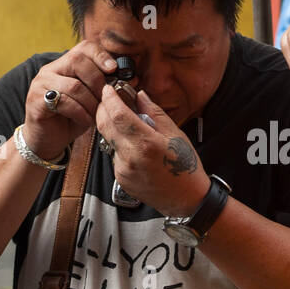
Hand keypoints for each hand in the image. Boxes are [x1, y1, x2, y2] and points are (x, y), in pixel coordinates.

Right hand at [22, 41, 117, 158]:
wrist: (48, 140)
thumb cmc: (72, 118)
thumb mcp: (92, 100)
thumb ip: (106, 87)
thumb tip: (133, 79)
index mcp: (65, 65)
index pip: (83, 47)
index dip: (101, 55)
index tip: (113, 68)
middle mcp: (51, 70)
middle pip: (77, 61)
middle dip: (98, 81)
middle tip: (106, 98)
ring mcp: (41, 84)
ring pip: (73, 85)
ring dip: (91, 102)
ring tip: (96, 114)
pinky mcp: (36, 100)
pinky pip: (63, 102)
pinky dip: (79, 112)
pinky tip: (85, 120)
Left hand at [95, 86, 209, 217]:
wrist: (187, 200)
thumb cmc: (186, 167)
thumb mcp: (175, 135)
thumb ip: (154, 113)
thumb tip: (139, 95)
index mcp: (146, 144)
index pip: (118, 114)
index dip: (110, 98)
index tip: (109, 89)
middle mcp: (130, 158)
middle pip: (104, 126)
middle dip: (103, 109)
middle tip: (109, 100)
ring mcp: (123, 170)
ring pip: (108, 140)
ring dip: (113, 128)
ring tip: (131, 127)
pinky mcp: (120, 178)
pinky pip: (114, 155)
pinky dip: (120, 146)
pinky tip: (135, 148)